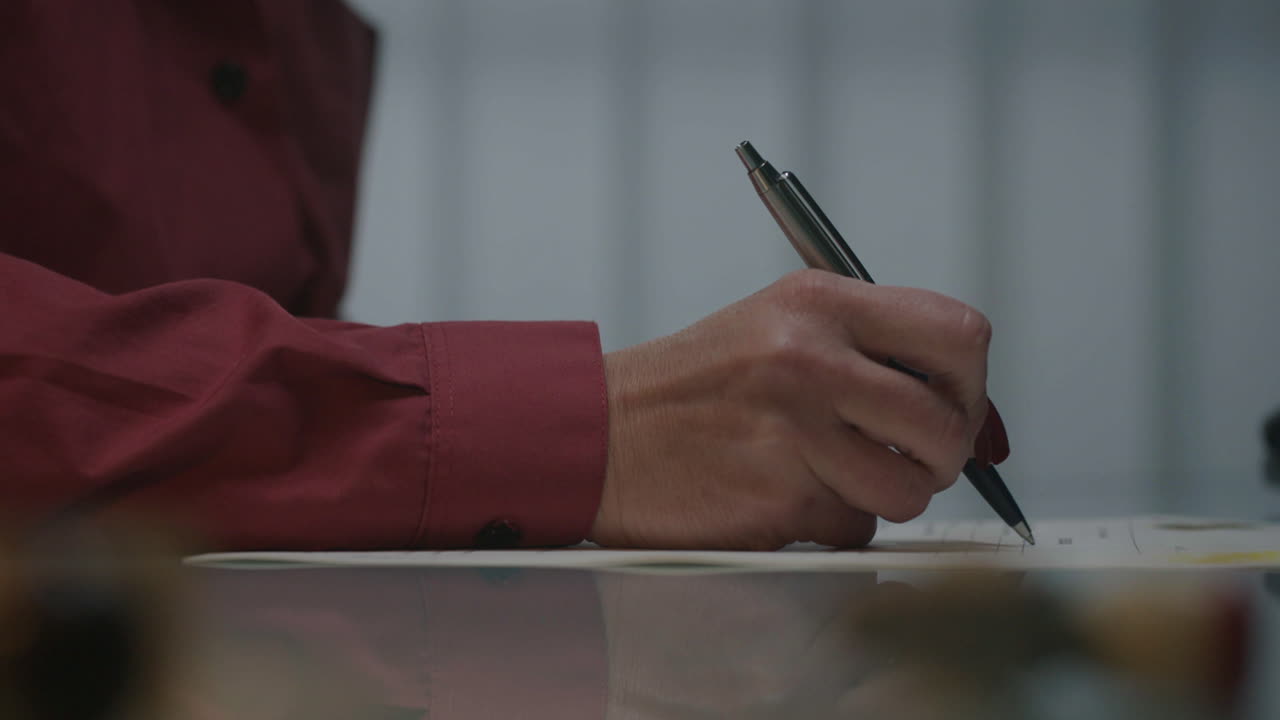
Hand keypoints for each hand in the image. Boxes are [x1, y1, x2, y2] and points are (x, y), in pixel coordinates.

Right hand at [590, 269, 992, 549]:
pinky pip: (853, 525)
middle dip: (942, 455)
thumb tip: (980, 419)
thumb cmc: (694, 387)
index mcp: (817, 302)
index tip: (950, 406)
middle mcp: (810, 356)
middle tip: (910, 458)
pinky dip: (832, 521)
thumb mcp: (779, 328)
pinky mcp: (777, 495)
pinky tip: (784, 495)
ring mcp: (793, 429)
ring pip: (909, 486)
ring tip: (834, 476)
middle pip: (948, 421)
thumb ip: (871, 352)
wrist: (600, 432)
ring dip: (884, 495)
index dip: (970, 383)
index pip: (958, 333)